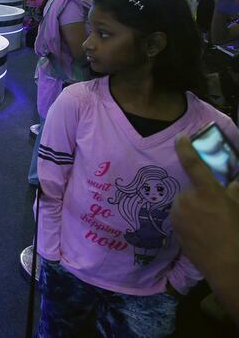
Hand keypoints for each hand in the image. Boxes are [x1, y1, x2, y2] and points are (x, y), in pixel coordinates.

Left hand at [171, 135, 238, 279]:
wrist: (228, 267)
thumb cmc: (238, 235)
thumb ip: (235, 189)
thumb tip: (234, 179)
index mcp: (206, 192)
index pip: (192, 163)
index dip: (185, 147)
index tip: (180, 136)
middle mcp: (187, 200)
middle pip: (191, 189)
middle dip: (201, 195)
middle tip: (215, 210)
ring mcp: (178, 215)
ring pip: (184, 203)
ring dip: (193, 208)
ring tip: (210, 224)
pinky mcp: (173, 228)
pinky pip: (180, 217)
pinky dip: (188, 220)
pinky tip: (202, 232)